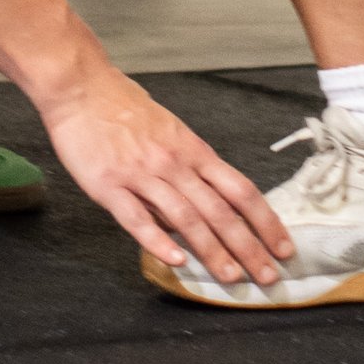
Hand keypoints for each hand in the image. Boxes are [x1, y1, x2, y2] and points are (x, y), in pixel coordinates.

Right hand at [33, 57, 290, 285]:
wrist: (81, 86)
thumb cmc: (125, 107)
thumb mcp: (170, 131)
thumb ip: (189, 168)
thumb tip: (206, 206)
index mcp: (193, 150)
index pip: (240, 190)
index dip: (266, 221)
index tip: (283, 246)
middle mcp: (174, 163)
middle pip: (220, 211)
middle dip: (248, 247)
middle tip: (268, 276)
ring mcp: (141, 175)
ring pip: (185, 219)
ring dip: (212, 251)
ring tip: (232, 277)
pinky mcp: (108, 185)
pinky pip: (137, 219)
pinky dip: (158, 242)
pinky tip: (176, 261)